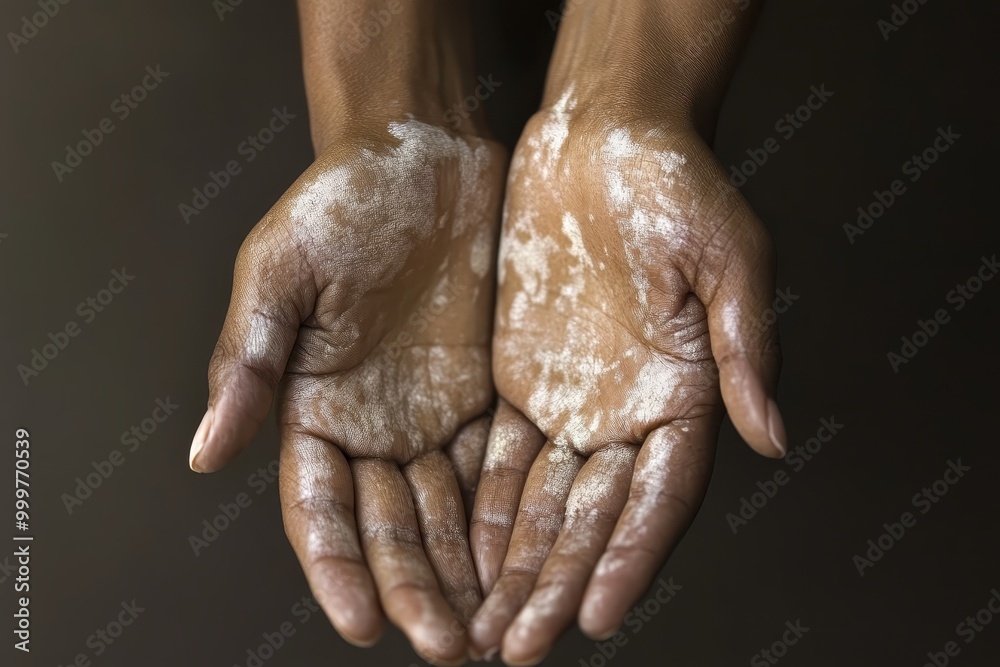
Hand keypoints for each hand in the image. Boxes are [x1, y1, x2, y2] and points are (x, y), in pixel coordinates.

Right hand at [188, 122, 505, 665]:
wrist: (424, 151)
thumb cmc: (338, 199)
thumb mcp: (279, 274)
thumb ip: (247, 364)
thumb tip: (207, 456)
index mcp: (313, 409)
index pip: (321, 510)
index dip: (338, 569)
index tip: (362, 625)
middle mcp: (373, 426)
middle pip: (392, 529)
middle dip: (417, 589)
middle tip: (449, 646)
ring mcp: (433, 416)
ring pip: (450, 514)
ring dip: (469, 574)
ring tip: (494, 629)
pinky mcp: (489, 395)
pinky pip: (501, 469)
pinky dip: (511, 519)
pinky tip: (530, 561)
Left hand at [468, 17, 782, 658]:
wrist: (603, 135)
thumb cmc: (676, 181)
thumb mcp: (727, 256)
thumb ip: (745, 350)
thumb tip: (775, 438)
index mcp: (688, 393)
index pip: (659, 496)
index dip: (630, 558)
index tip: (596, 616)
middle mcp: (630, 410)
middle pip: (593, 517)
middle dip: (557, 583)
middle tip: (520, 647)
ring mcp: (574, 398)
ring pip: (543, 500)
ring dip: (516, 563)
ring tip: (486, 624)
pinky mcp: (522, 376)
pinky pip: (499, 455)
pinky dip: (483, 505)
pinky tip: (462, 551)